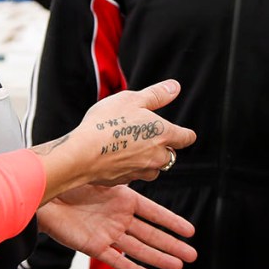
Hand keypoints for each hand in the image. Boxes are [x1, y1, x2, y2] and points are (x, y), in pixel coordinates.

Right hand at [32, 79, 196, 199]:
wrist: (82, 153)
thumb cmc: (107, 123)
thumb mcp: (132, 99)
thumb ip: (156, 95)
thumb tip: (175, 87)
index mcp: (163, 134)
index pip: (187, 138)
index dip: (185, 134)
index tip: (182, 132)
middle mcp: (156, 156)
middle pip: (170, 156)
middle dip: (163, 148)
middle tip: (147, 136)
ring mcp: (141, 171)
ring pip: (153, 169)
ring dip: (148, 161)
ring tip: (130, 148)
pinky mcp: (124, 181)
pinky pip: (133, 175)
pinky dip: (129, 168)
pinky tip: (115, 158)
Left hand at [38, 183, 196, 268]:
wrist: (45, 196)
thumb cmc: (71, 181)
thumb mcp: (102, 175)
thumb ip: (123, 174)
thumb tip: (144, 159)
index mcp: (124, 199)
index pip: (154, 213)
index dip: (172, 222)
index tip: (190, 231)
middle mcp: (119, 218)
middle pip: (151, 234)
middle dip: (172, 245)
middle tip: (192, 255)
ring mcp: (108, 234)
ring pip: (138, 249)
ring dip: (158, 258)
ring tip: (178, 266)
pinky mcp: (94, 247)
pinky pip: (116, 260)